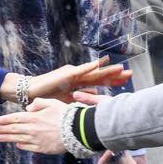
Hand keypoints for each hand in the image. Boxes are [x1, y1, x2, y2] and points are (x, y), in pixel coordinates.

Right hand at [0, 57, 130, 103]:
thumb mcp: (68, 99)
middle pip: (100, 75)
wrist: (32, 91)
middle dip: (115, 75)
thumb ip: (81, 97)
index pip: (100, 81)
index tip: (126, 82)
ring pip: (94, 71)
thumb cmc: (48, 95)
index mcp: (80, 82)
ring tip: (121, 68)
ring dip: (107, 70)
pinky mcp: (67, 73)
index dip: (112, 81)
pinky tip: (100, 64)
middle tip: (130, 73)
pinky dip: (90, 67)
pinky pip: (81, 70)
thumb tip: (95, 96)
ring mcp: (74, 73)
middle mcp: (79, 75)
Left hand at [0, 97, 69, 153]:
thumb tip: (28, 108)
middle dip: (2, 129)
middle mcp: (32, 129)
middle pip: (14, 129)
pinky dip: (21, 145)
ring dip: (8, 138)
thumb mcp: (53, 103)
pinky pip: (28, 147)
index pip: (16, 118)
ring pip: (18, 139)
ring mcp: (36, 139)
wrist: (76, 130)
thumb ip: (39, 103)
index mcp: (34, 117)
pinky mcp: (42, 148)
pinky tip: (17, 144)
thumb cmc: (66, 115)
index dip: (5, 119)